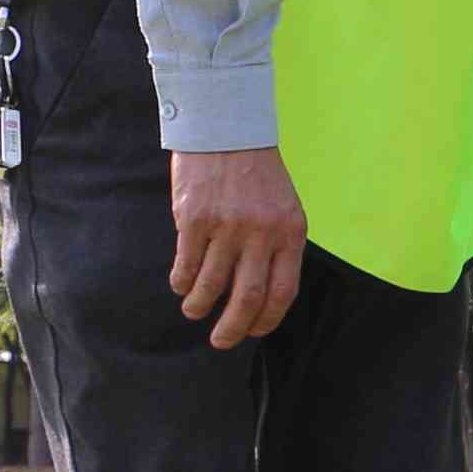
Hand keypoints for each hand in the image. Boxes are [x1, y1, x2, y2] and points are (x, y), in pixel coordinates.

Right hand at [167, 146, 306, 349]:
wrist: (225, 129)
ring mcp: (227, 226)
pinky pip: (186, 265)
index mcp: (290, 232)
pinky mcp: (194, 219)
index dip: (267, 319)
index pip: (283, 291)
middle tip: (221, 342)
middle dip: (233, 328)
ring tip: (195, 312)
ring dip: (201, 307)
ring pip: (212, 286)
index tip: (253, 331)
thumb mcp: (283, 207)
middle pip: (247, 298)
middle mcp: (261, 232)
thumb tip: (261, 296)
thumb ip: (277, 246)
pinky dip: (183, 283)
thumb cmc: (255, 173)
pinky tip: (182, 286)